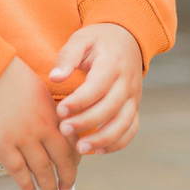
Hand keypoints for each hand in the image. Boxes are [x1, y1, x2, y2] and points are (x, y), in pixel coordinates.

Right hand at [0, 56, 80, 189]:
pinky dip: (25, 184)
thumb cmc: (13, 76)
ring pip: (42, 170)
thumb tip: (58, 128)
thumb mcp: (41, 91)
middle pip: (62, 161)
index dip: (75, 159)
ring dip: (48, 187)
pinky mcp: (2, 145)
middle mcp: (42, 129)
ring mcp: (22, 138)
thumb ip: (50, 112)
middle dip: (67, 178)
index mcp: (53, 114)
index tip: (73, 166)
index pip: (72, 143)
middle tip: (66, 189)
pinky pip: (17, 171)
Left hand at [49, 23, 142, 155]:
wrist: (127, 38)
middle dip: (86, 122)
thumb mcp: (82, 38)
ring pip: (123, 124)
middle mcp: (127, 82)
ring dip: (102, 139)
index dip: (79, 102)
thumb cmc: (99, 39)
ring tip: (79, 148)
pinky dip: (117, 143)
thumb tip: (54, 77)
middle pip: (110, 109)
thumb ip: (67, 56)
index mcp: (113, 64)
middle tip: (63, 130)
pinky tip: (97, 151)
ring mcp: (134, 97)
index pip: (97, 87)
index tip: (59, 110)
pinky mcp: (135, 106)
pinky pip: (131, 129)